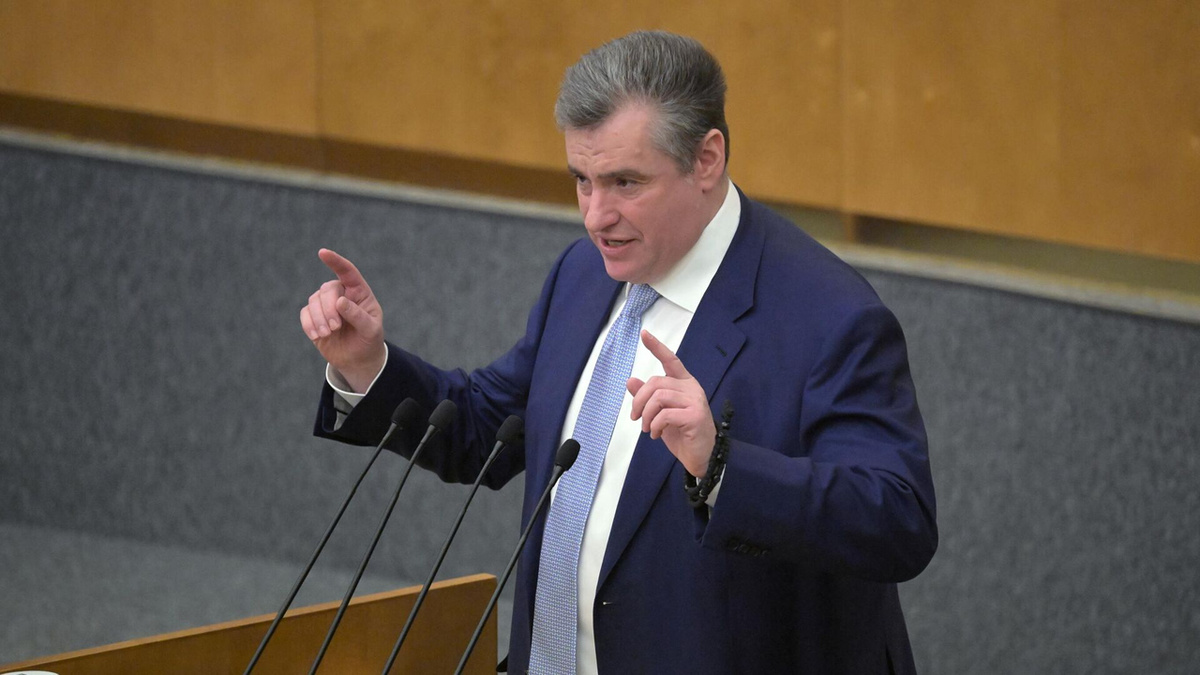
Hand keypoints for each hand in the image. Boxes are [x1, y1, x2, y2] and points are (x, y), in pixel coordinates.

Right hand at [299, 249, 385, 391]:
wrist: (358, 359)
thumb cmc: (368, 339)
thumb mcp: (370, 329)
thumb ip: (358, 315)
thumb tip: (339, 301)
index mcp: (358, 292)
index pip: (347, 271)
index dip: (335, 261)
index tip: (322, 253)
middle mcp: (341, 294)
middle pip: (327, 289)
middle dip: (329, 308)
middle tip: (336, 328)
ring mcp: (325, 305)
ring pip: (314, 301)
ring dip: (319, 318)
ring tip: (328, 333)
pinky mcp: (314, 318)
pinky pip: (305, 314)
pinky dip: (309, 324)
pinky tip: (317, 336)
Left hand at [627, 330, 715, 476]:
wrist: (703, 457)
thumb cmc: (683, 435)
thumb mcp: (659, 415)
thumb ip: (648, 398)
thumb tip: (630, 380)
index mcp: (685, 384)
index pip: (671, 360)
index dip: (657, 347)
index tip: (644, 334)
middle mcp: (692, 388)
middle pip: (656, 382)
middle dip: (639, 400)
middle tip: (635, 417)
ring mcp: (695, 401)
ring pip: (659, 397)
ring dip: (646, 415)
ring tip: (647, 428)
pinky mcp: (695, 415)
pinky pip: (664, 414)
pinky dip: (654, 425)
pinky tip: (656, 434)